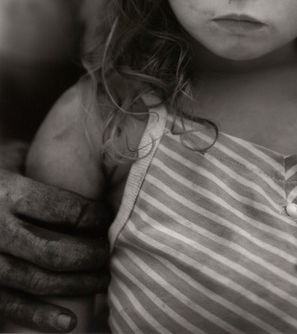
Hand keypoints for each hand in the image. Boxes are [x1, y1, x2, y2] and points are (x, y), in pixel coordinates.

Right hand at [0, 154, 109, 332]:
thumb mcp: (14, 157)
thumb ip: (44, 168)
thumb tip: (95, 174)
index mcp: (7, 191)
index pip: (64, 209)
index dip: (95, 217)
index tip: (108, 218)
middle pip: (54, 250)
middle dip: (90, 255)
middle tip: (108, 251)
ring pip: (38, 281)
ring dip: (77, 285)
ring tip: (102, 280)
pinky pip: (11, 306)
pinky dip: (41, 317)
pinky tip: (70, 322)